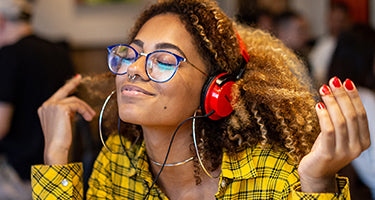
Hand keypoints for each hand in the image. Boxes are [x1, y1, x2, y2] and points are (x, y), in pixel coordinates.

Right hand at [38, 74, 95, 164]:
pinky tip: (88, 117)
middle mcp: (46, 105)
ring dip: (85, 108)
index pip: (58, 95)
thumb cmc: (60, 139)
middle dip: (72, 84)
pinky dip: (84, 110)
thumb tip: (76, 108)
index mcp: (45, 108)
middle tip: (79, 78)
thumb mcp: (63, 122)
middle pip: (64, 92)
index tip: (75, 80)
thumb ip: (66, 113)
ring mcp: (52, 106)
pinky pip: (77, 105)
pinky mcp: (60, 108)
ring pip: (74, 100)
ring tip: (91, 116)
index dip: (67, 87)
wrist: (56, 148)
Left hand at [298, 77, 369, 192]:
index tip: (345, 81)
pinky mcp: (328, 154)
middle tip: (332, 80)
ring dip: (332, 102)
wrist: (315, 172)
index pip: (361, 114)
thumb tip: (340, 88)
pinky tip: (318, 105)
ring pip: (340, 122)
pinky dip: (324, 115)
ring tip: (323, 89)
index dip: (354, 96)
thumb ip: (342, 117)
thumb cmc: (325, 148)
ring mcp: (343, 152)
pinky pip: (328, 131)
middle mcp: (357, 147)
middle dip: (342, 96)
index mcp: (363, 141)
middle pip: (352, 115)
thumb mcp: (338, 133)